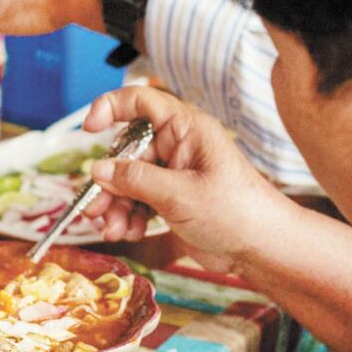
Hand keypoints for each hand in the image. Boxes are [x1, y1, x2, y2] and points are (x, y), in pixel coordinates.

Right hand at [84, 87, 293, 270]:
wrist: (262, 249)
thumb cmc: (236, 212)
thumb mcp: (179, 194)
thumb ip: (135, 180)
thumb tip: (97, 170)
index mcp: (186, 130)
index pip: (142, 102)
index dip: (111, 107)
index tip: (89, 128)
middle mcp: (178, 147)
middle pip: (127, 152)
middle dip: (108, 181)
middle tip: (94, 207)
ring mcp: (174, 175)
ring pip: (128, 181)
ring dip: (116, 205)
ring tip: (112, 229)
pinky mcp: (171, 200)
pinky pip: (138, 201)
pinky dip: (128, 217)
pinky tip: (128, 234)